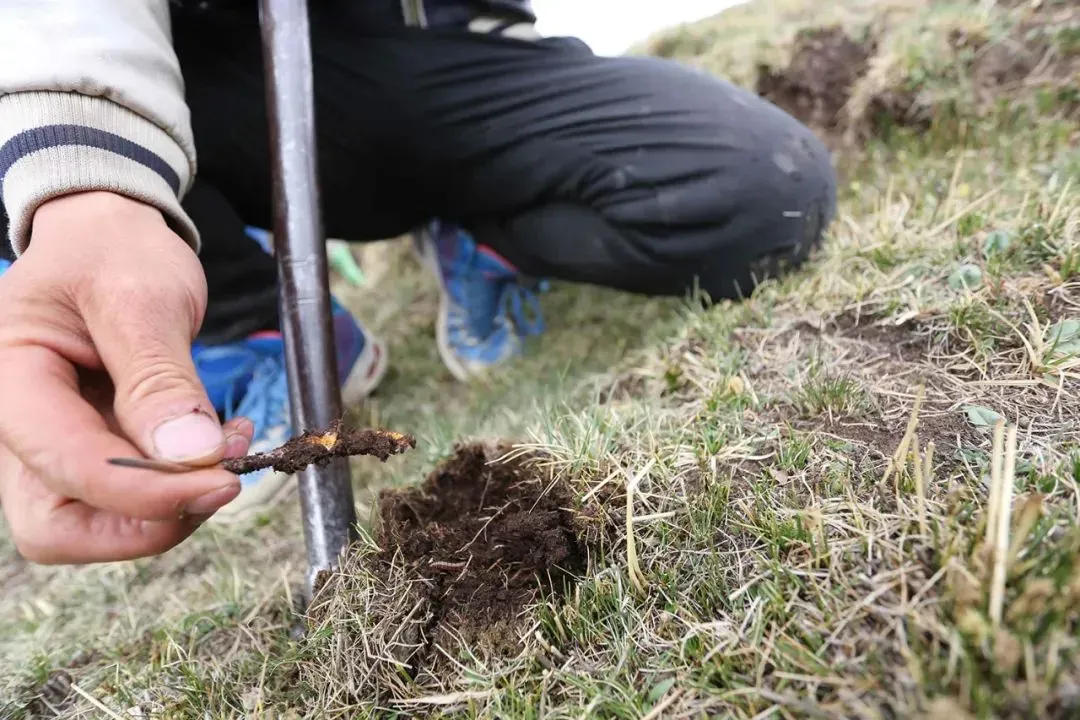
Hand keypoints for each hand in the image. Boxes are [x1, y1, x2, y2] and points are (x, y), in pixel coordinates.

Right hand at [0, 192, 252, 563]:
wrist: (106, 236)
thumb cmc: (111, 250)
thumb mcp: (140, 296)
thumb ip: (159, 378)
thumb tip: (192, 458)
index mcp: (6, 379)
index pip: (65, 466)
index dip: (147, 491)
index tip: (222, 479)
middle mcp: (14, 427)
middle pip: (58, 526)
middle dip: (147, 521)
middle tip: (223, 477)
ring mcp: (47, 446)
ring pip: (92, 524)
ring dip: (170, 508)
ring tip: (228, 446)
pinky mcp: (87, 450)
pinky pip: (125, 499)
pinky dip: (176, 487)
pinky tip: (216, 443)